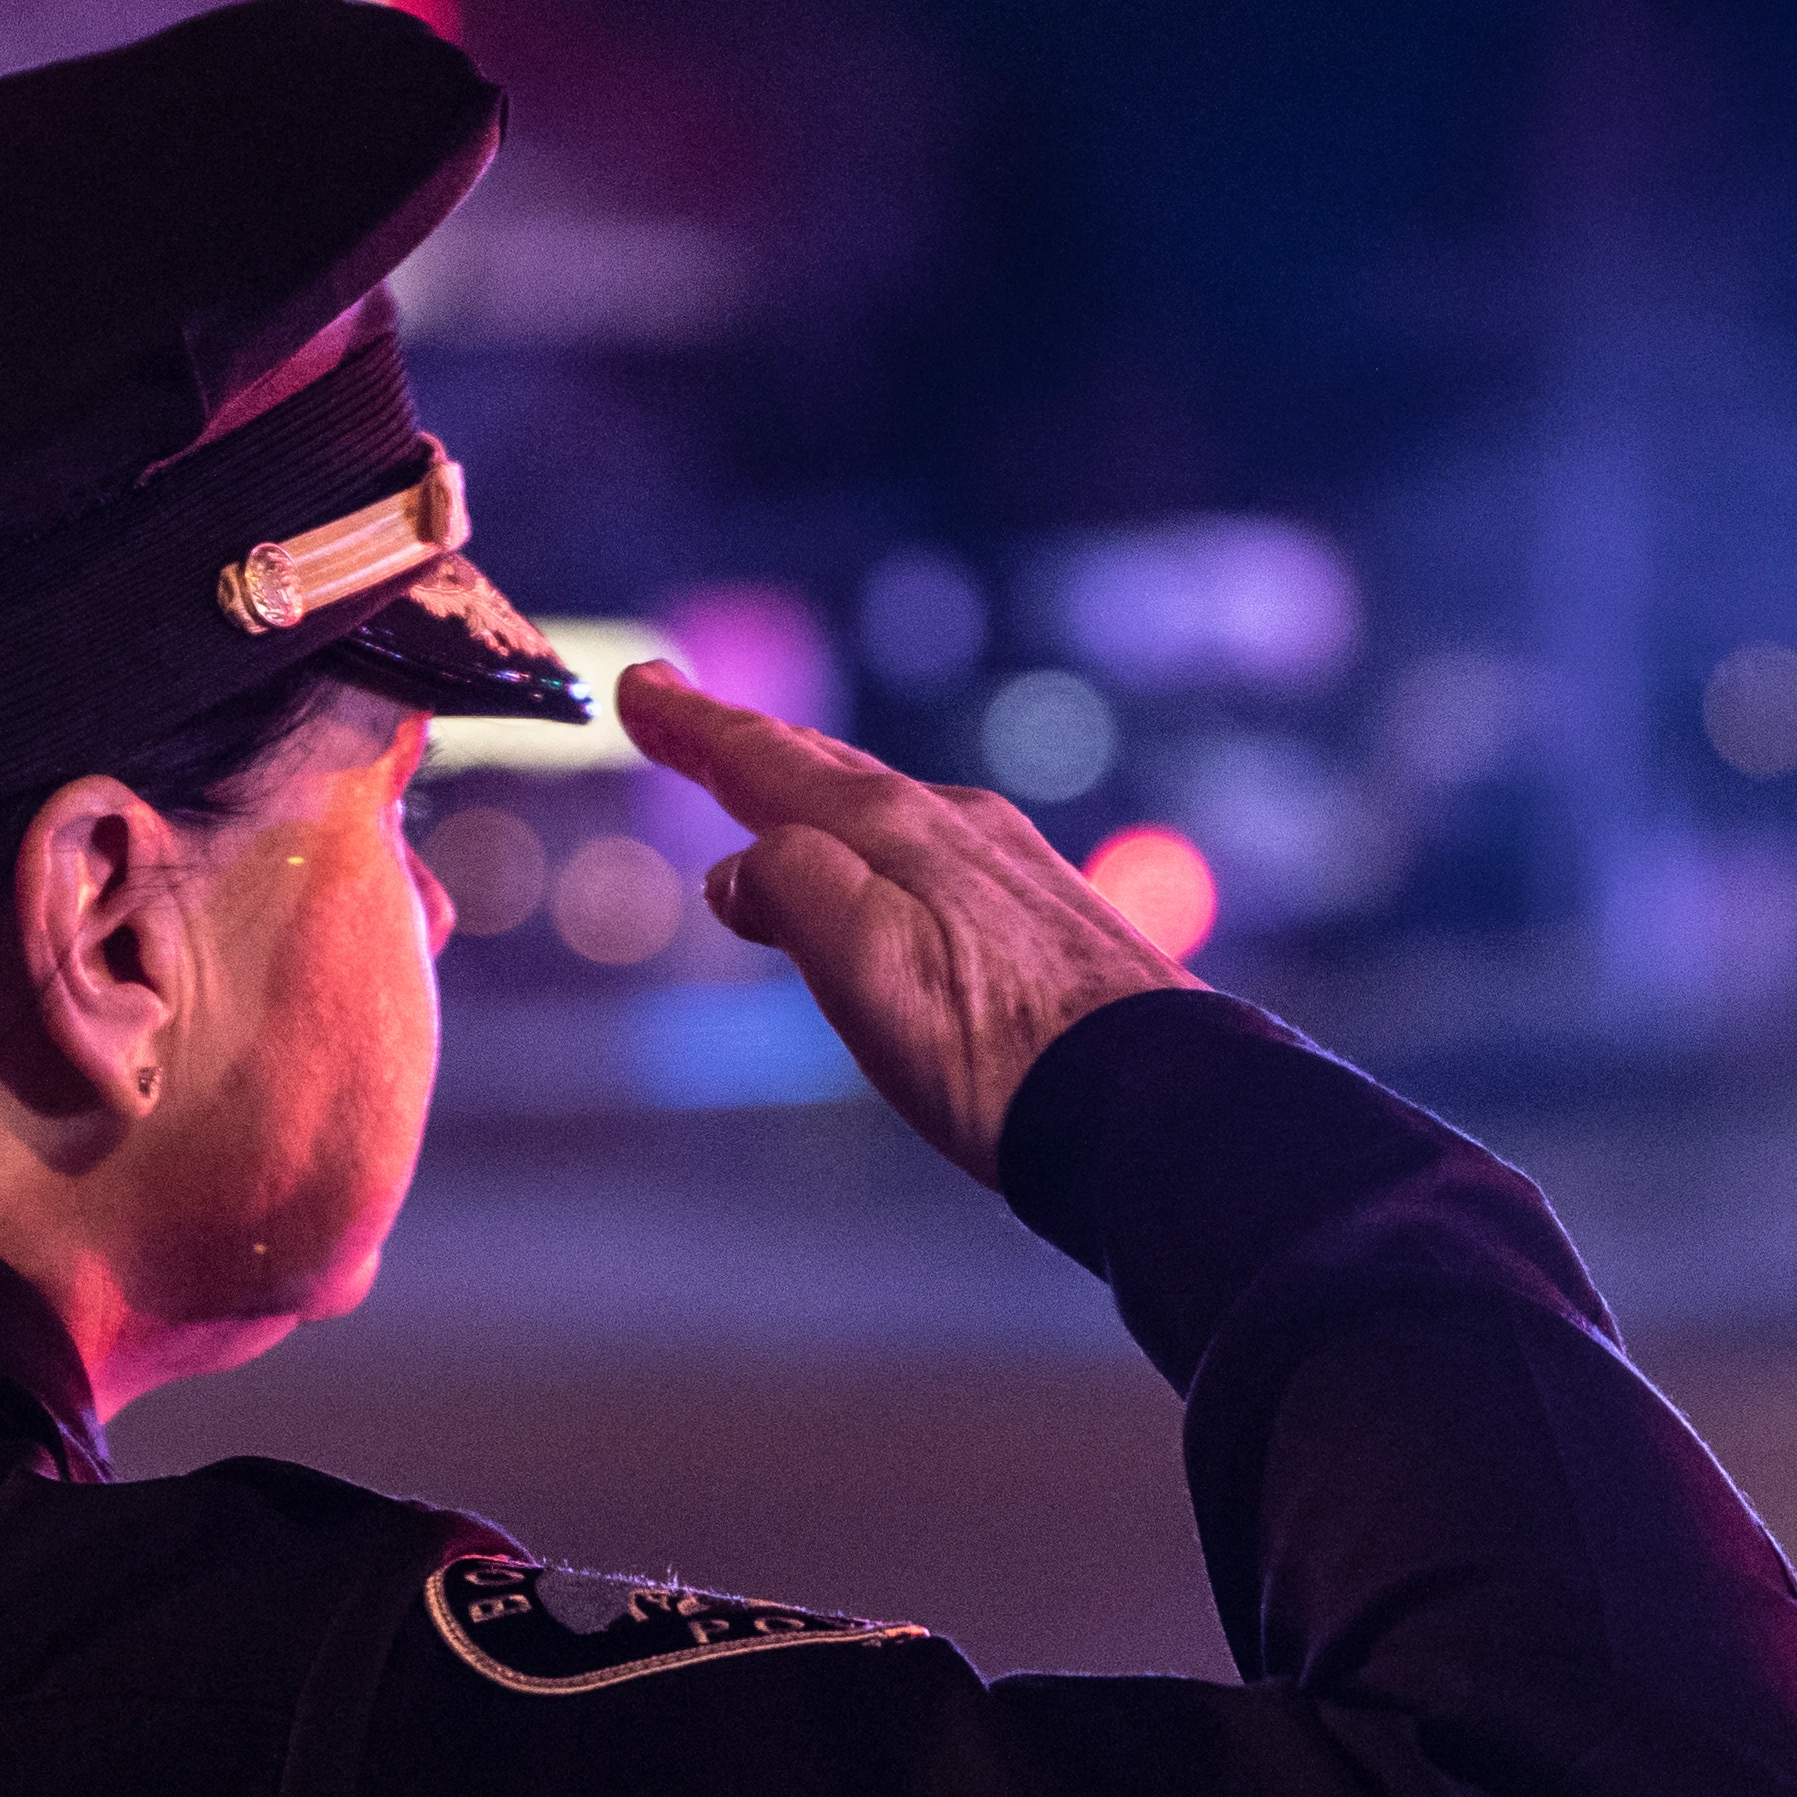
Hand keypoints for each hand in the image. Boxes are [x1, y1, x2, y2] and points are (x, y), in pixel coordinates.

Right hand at [618, 659, 1195, 1172]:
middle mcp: (951, 827)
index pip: (768, 763)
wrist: (1154, 1109)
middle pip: (822, 768)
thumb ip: (792, 895)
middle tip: (678, 709)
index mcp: (892, 833)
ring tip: (767, 778)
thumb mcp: (865, 972)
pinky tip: (884, 870)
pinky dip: (870, 836)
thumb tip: (740, 868)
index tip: (642, 687)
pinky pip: (927, 846)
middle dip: (743, 740)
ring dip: (808, 784)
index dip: (697, 728)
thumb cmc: (997, 1056)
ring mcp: (1005, 866)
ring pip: (878, 804)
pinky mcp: (1043, 914)